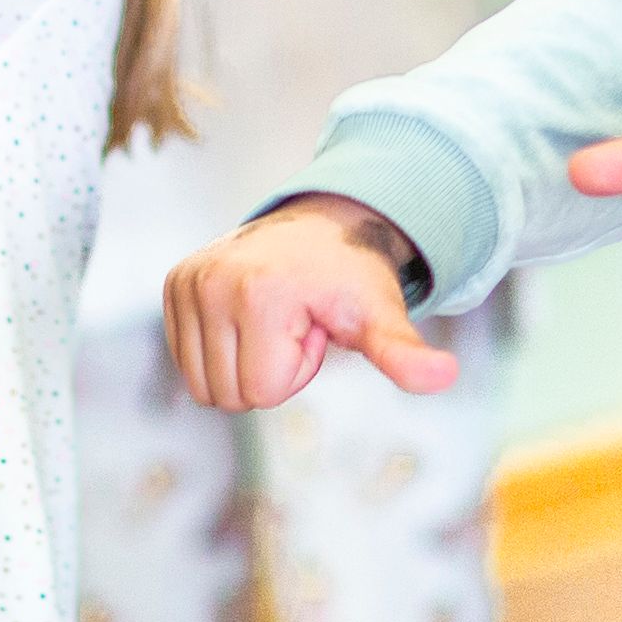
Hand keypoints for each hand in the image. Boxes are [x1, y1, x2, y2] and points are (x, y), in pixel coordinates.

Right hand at [164, 198, 454, 409]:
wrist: (321, 226)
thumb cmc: (351, 277)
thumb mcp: (380, 315)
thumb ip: (403, 352)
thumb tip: (446, 376)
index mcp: (259, 293)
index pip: (263, 392)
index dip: (297, 371)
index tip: (314, 329)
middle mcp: (212, 282)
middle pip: (230, 395)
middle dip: (269, 371)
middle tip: (294, 325)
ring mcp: (188, 281)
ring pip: (204, 386)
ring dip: (244, 364)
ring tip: (274, 321)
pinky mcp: (175, 284)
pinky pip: (187, 362)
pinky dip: (220, 351)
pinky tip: (251, 316)